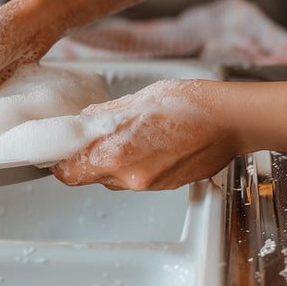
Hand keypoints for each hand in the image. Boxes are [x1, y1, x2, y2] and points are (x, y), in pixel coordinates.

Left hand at [52, 79, 238, 190]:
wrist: (229, 120)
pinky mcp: (165, 186)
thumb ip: (104, 115)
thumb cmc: (188, 103)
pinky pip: (136, 178)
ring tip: (127, 133)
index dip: (59, 162)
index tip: (58, 149)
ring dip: (111, 160)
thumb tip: (83, 121)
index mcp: (116, 152)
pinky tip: (147, 141)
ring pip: (113, 178)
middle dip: (86, 157)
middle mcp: (129, 176)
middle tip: (90, 134)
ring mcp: (148, 184)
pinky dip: (133, 163)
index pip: (69, 173)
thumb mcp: (137, 99)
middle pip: (90, 176)